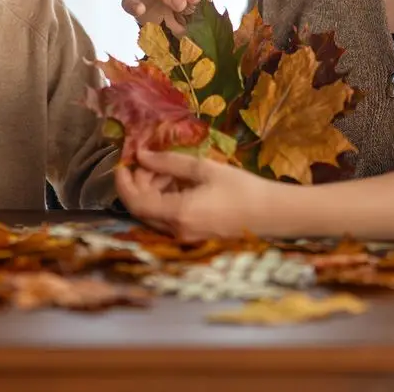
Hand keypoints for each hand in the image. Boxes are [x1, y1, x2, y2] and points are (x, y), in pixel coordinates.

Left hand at [114, 149, 275, 239]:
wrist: (272, 215)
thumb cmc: (242, 188)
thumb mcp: (204, 169)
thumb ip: (169, 162)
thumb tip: (142, 155)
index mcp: (178, 213)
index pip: (135, 202)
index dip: (123, 183)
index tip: (122, 163)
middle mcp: (176, 231)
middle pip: (141, 209)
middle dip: (140, 184)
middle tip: (151, 162)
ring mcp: (184, 238)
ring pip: (154, 215)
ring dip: (153, 192)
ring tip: (169, 171)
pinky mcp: (192, 238)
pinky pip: (168, 221)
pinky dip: (165, 202)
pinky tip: (180, 186)